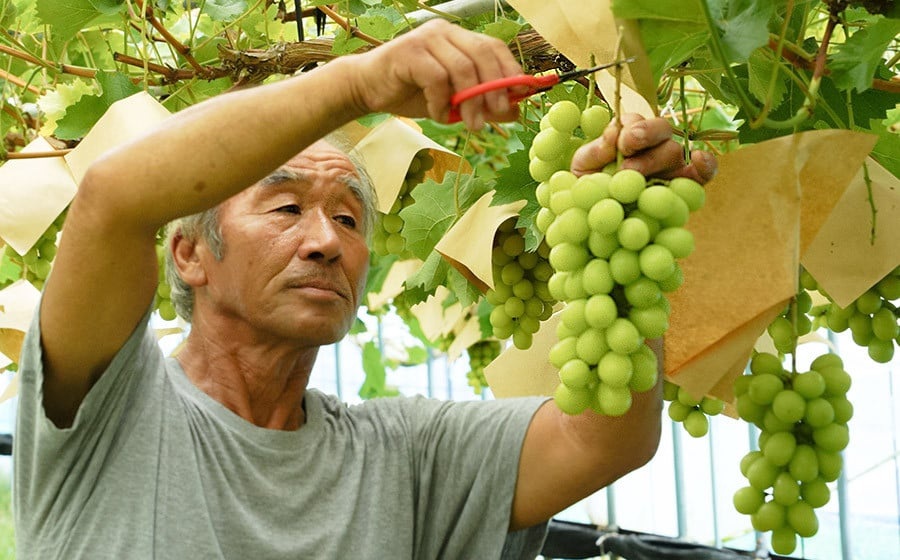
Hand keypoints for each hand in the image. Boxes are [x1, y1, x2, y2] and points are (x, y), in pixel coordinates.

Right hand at [349, 19, 521, 129]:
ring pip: (462, 68)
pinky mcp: (409, 53)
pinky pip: (437, 79)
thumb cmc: (411, 93)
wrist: (367, 89)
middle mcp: (445, 32)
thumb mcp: (453, 102)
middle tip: (497, 115)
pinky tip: (438, 116)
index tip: (521, 94)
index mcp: (458, 38)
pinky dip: (442, 103)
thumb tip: (515, 110)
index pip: (493, 46)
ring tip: (470, 125)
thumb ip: (482, 103)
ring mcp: (426, 39)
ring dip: (471, 102)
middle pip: (482, 54)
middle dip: (494, 87)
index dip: (511, 69)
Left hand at [571, 113, 717, 184]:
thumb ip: (594, 151)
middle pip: (661, 129)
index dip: (632, 127)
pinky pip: (702, 174)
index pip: (636, 121)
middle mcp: (652, 147)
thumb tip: (613, 132)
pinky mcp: (684, 190)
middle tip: (628, 153)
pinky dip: (706, 165)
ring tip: (637, 178)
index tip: (623, 142)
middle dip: (645, 136)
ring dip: (657, 159)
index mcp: (628, 137)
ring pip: (676, 150)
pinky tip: (700, 160)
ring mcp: (670, 168)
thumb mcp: (582, 169)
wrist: (594, 224)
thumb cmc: (588, 191)